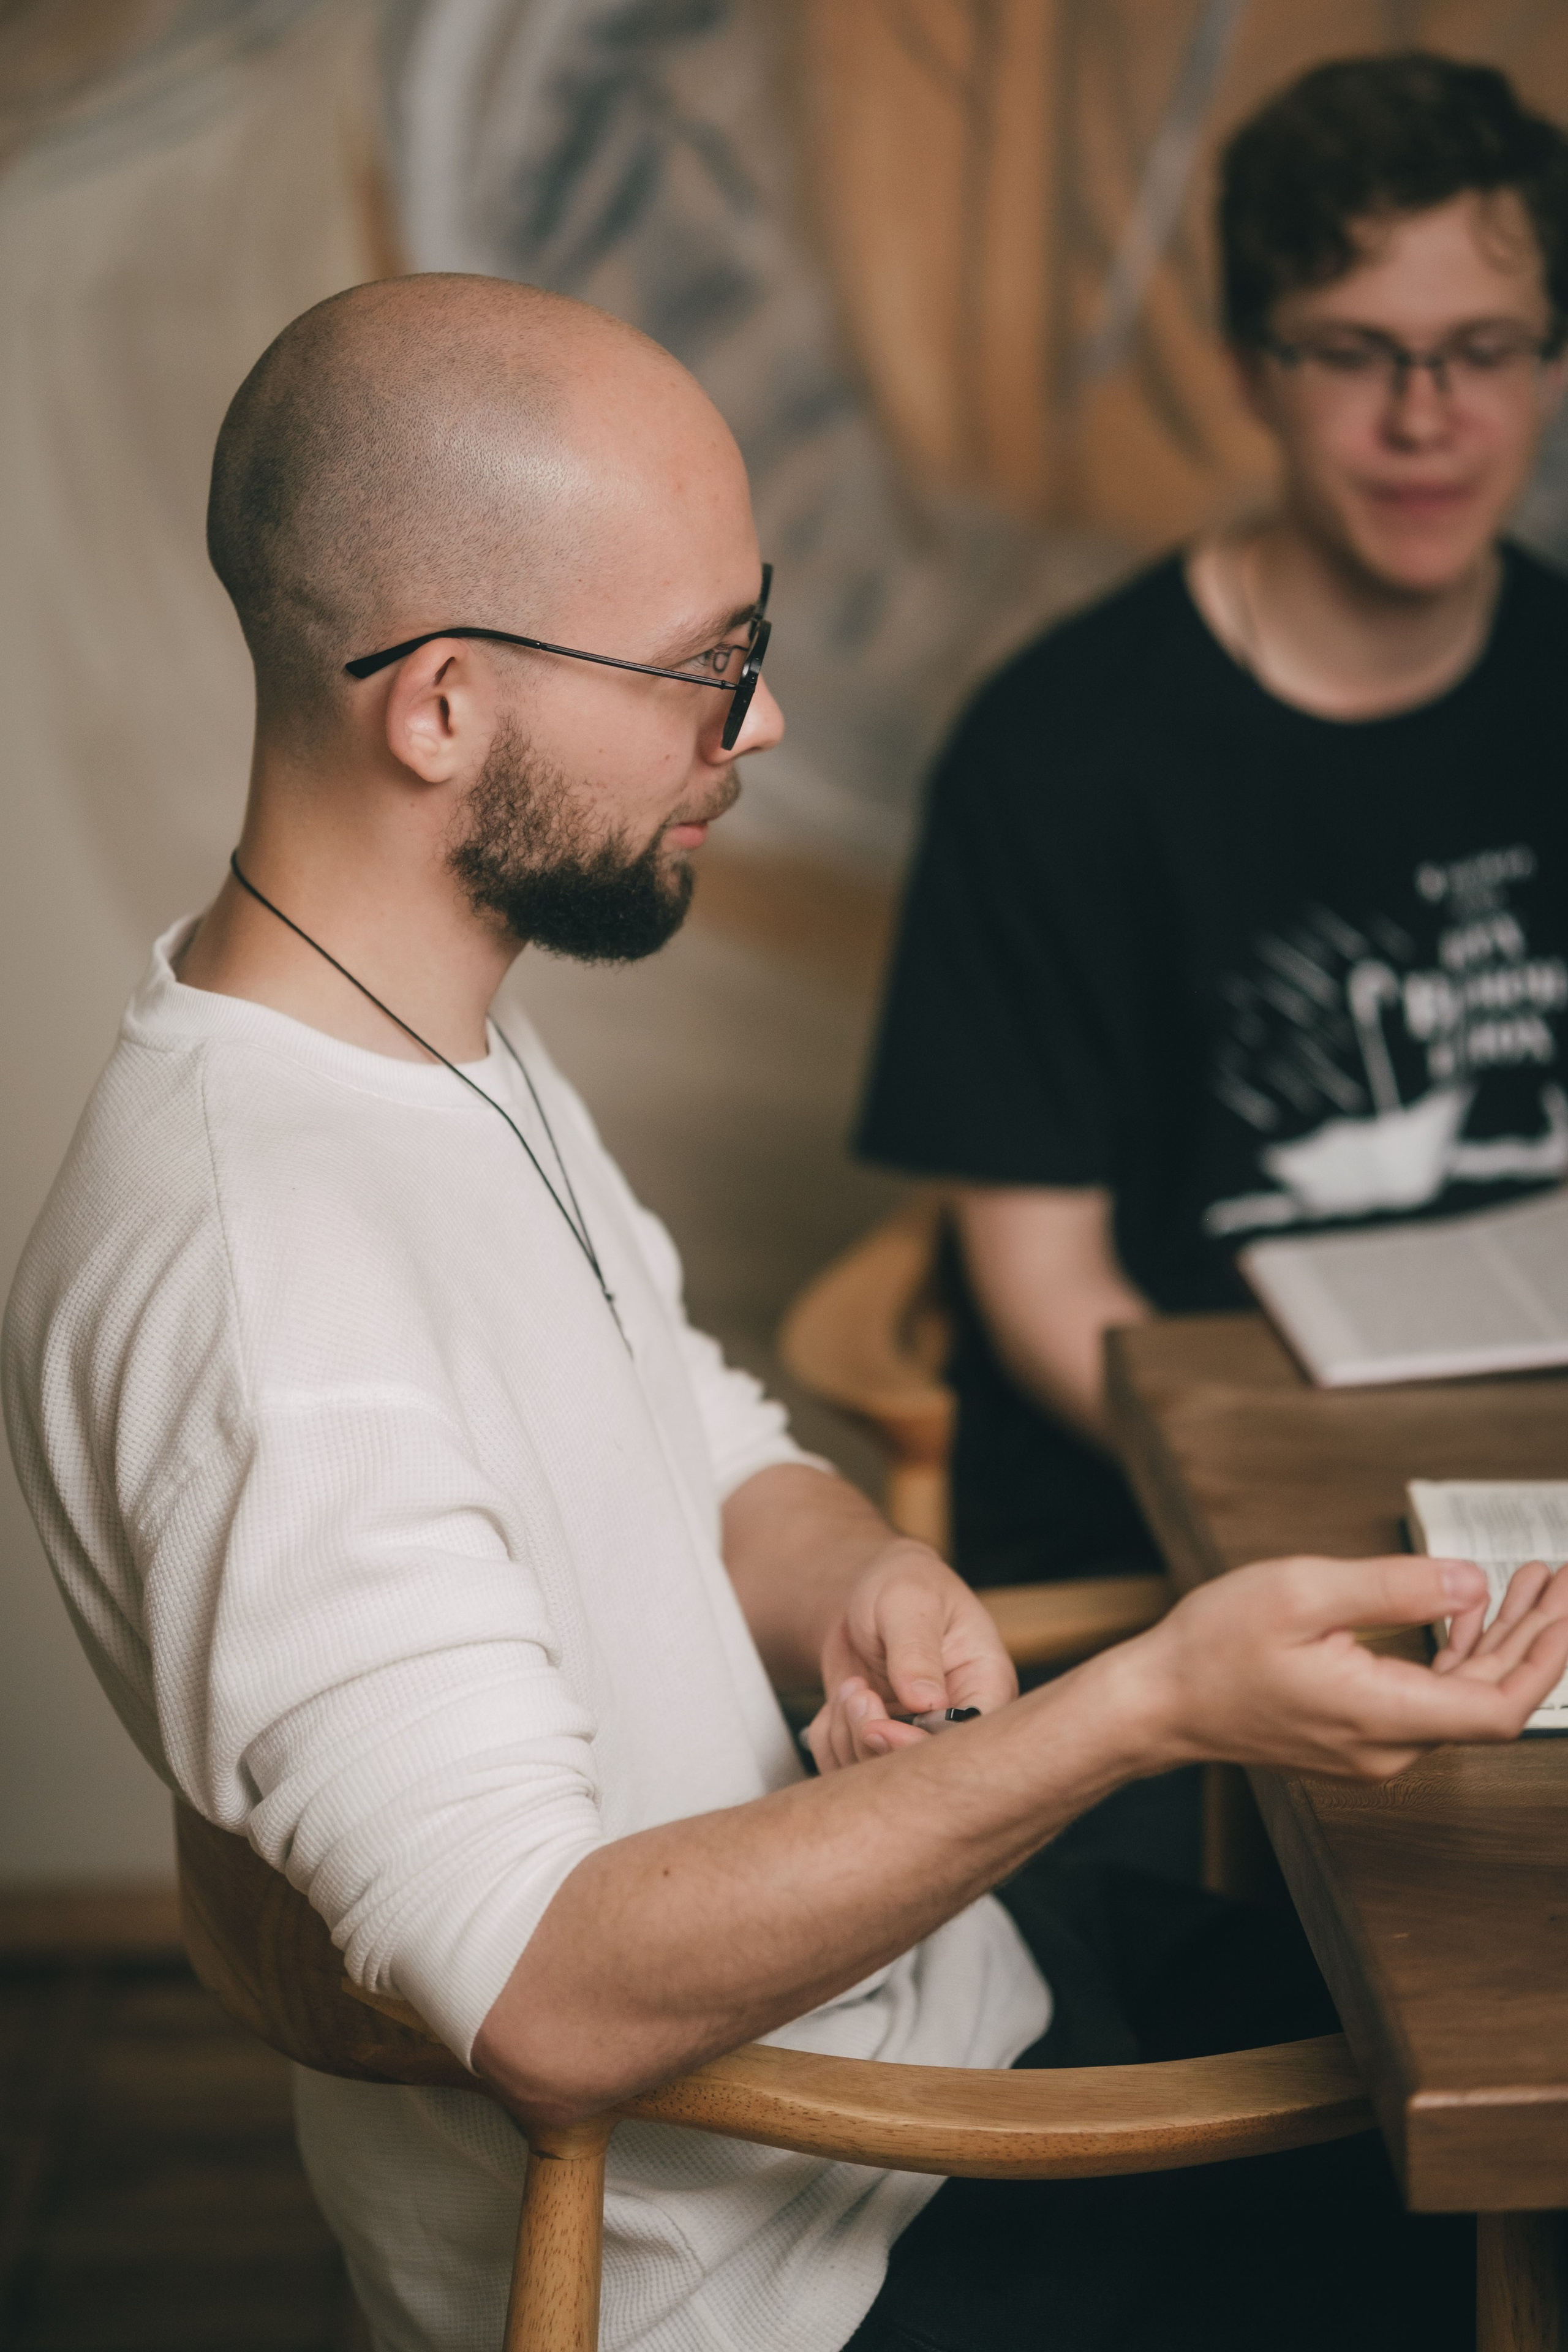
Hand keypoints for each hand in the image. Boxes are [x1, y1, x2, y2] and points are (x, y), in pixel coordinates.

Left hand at [804, 1541, 1015, 1773]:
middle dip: (873, 1740)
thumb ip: (917, 1650)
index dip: (919, 1749)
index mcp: (986, 1686)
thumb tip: (928, 1701)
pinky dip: (829, 1736)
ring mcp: (916, 1739)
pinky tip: (841, 1700)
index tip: (878, 1727)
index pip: (967, 1742)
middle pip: (921, 1771)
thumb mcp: (909, 1602)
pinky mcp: (879, 1745)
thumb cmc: (904, 1585)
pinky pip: (844, 1766)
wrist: (871, 1594)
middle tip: (857, 1694)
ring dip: (847, 1732)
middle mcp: (957, 1724)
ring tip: (852, 1686)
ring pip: (876, 1773)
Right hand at [1114, 1553, 1567, 1781]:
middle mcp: (1388, 1746)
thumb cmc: (1214, 1648)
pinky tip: (1470, 1615)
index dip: (1547, 1659)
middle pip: (1491, 1700)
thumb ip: (1393, 1589)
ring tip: (1531, 1584)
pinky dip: (1461, 1655)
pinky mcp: (1359, 1735)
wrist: (1160, 1701)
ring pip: (1463, 1698)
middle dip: (1536, 1635)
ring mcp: (1374, 1747)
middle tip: (1562, 1578)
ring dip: (1502, 1641)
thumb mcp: (1302, 1593)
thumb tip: (1470, 1583)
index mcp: (1380, 1715)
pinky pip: (1431, 1699)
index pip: (1500, 1708)